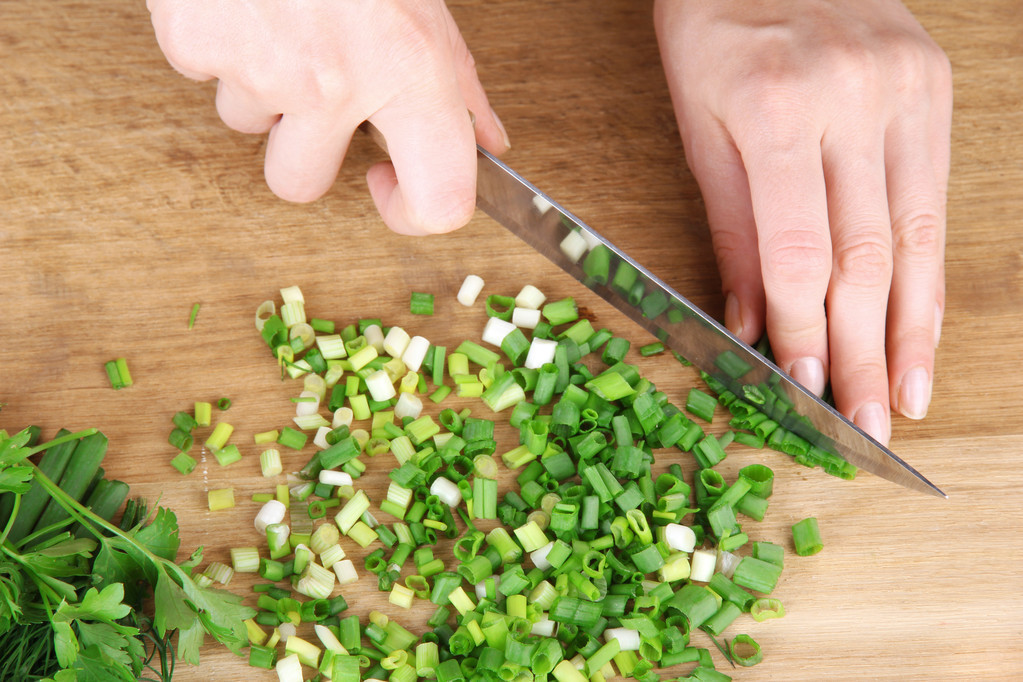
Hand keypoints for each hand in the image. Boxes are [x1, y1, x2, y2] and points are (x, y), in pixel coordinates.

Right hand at [147, 0, 508, 234]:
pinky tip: (244, 3)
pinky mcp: (193, 43)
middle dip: (301, 144)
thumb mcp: (427, 6)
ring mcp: (257, 69)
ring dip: (260, 88)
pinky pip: (203, 76)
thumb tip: (489, 142)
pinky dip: (219, 47)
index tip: (390, 187)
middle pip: (298, 186)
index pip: (440, 201)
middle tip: (313, 79)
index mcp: (410, 70)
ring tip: (279, 18)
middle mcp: (334, 82)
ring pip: (246, 126)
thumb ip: (458, 84)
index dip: (414, 214)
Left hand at [653, 0, 951, 444]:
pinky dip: (930, 271)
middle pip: (868, 257)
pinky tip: (924, 325)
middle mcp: (852, 100)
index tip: (810, 393)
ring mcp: (903, 91)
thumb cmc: (710, 25)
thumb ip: (732, 229)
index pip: (803, 251)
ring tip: (910, 395)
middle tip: (871, 427)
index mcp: (774, 107)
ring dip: (914, 328)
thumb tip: (753, 324)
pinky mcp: (933, 88)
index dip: (810, 331)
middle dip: (867, 353)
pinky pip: (936, 198)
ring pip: (917, 236)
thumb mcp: (697, 126)